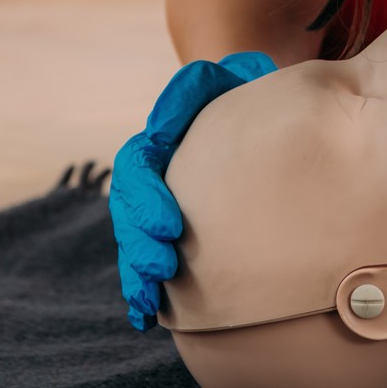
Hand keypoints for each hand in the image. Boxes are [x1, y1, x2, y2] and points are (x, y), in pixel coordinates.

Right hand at [109, 51, 275, 331]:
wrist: (234, 113)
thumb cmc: (243, 95)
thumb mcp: (244, 77)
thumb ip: (246, 74)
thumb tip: (257, 70)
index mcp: (161, 132)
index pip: (142, 159)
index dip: (150, 195)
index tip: (172, 227)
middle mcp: (149, 167)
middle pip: (129, 205)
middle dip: (140, 241)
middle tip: (164, 268)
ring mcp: (150, 199)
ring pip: (130, 236)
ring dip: (135, 269)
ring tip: (150, 298)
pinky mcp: (159, 229)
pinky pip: (141, 259)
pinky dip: (139, 288)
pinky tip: (143, 316)